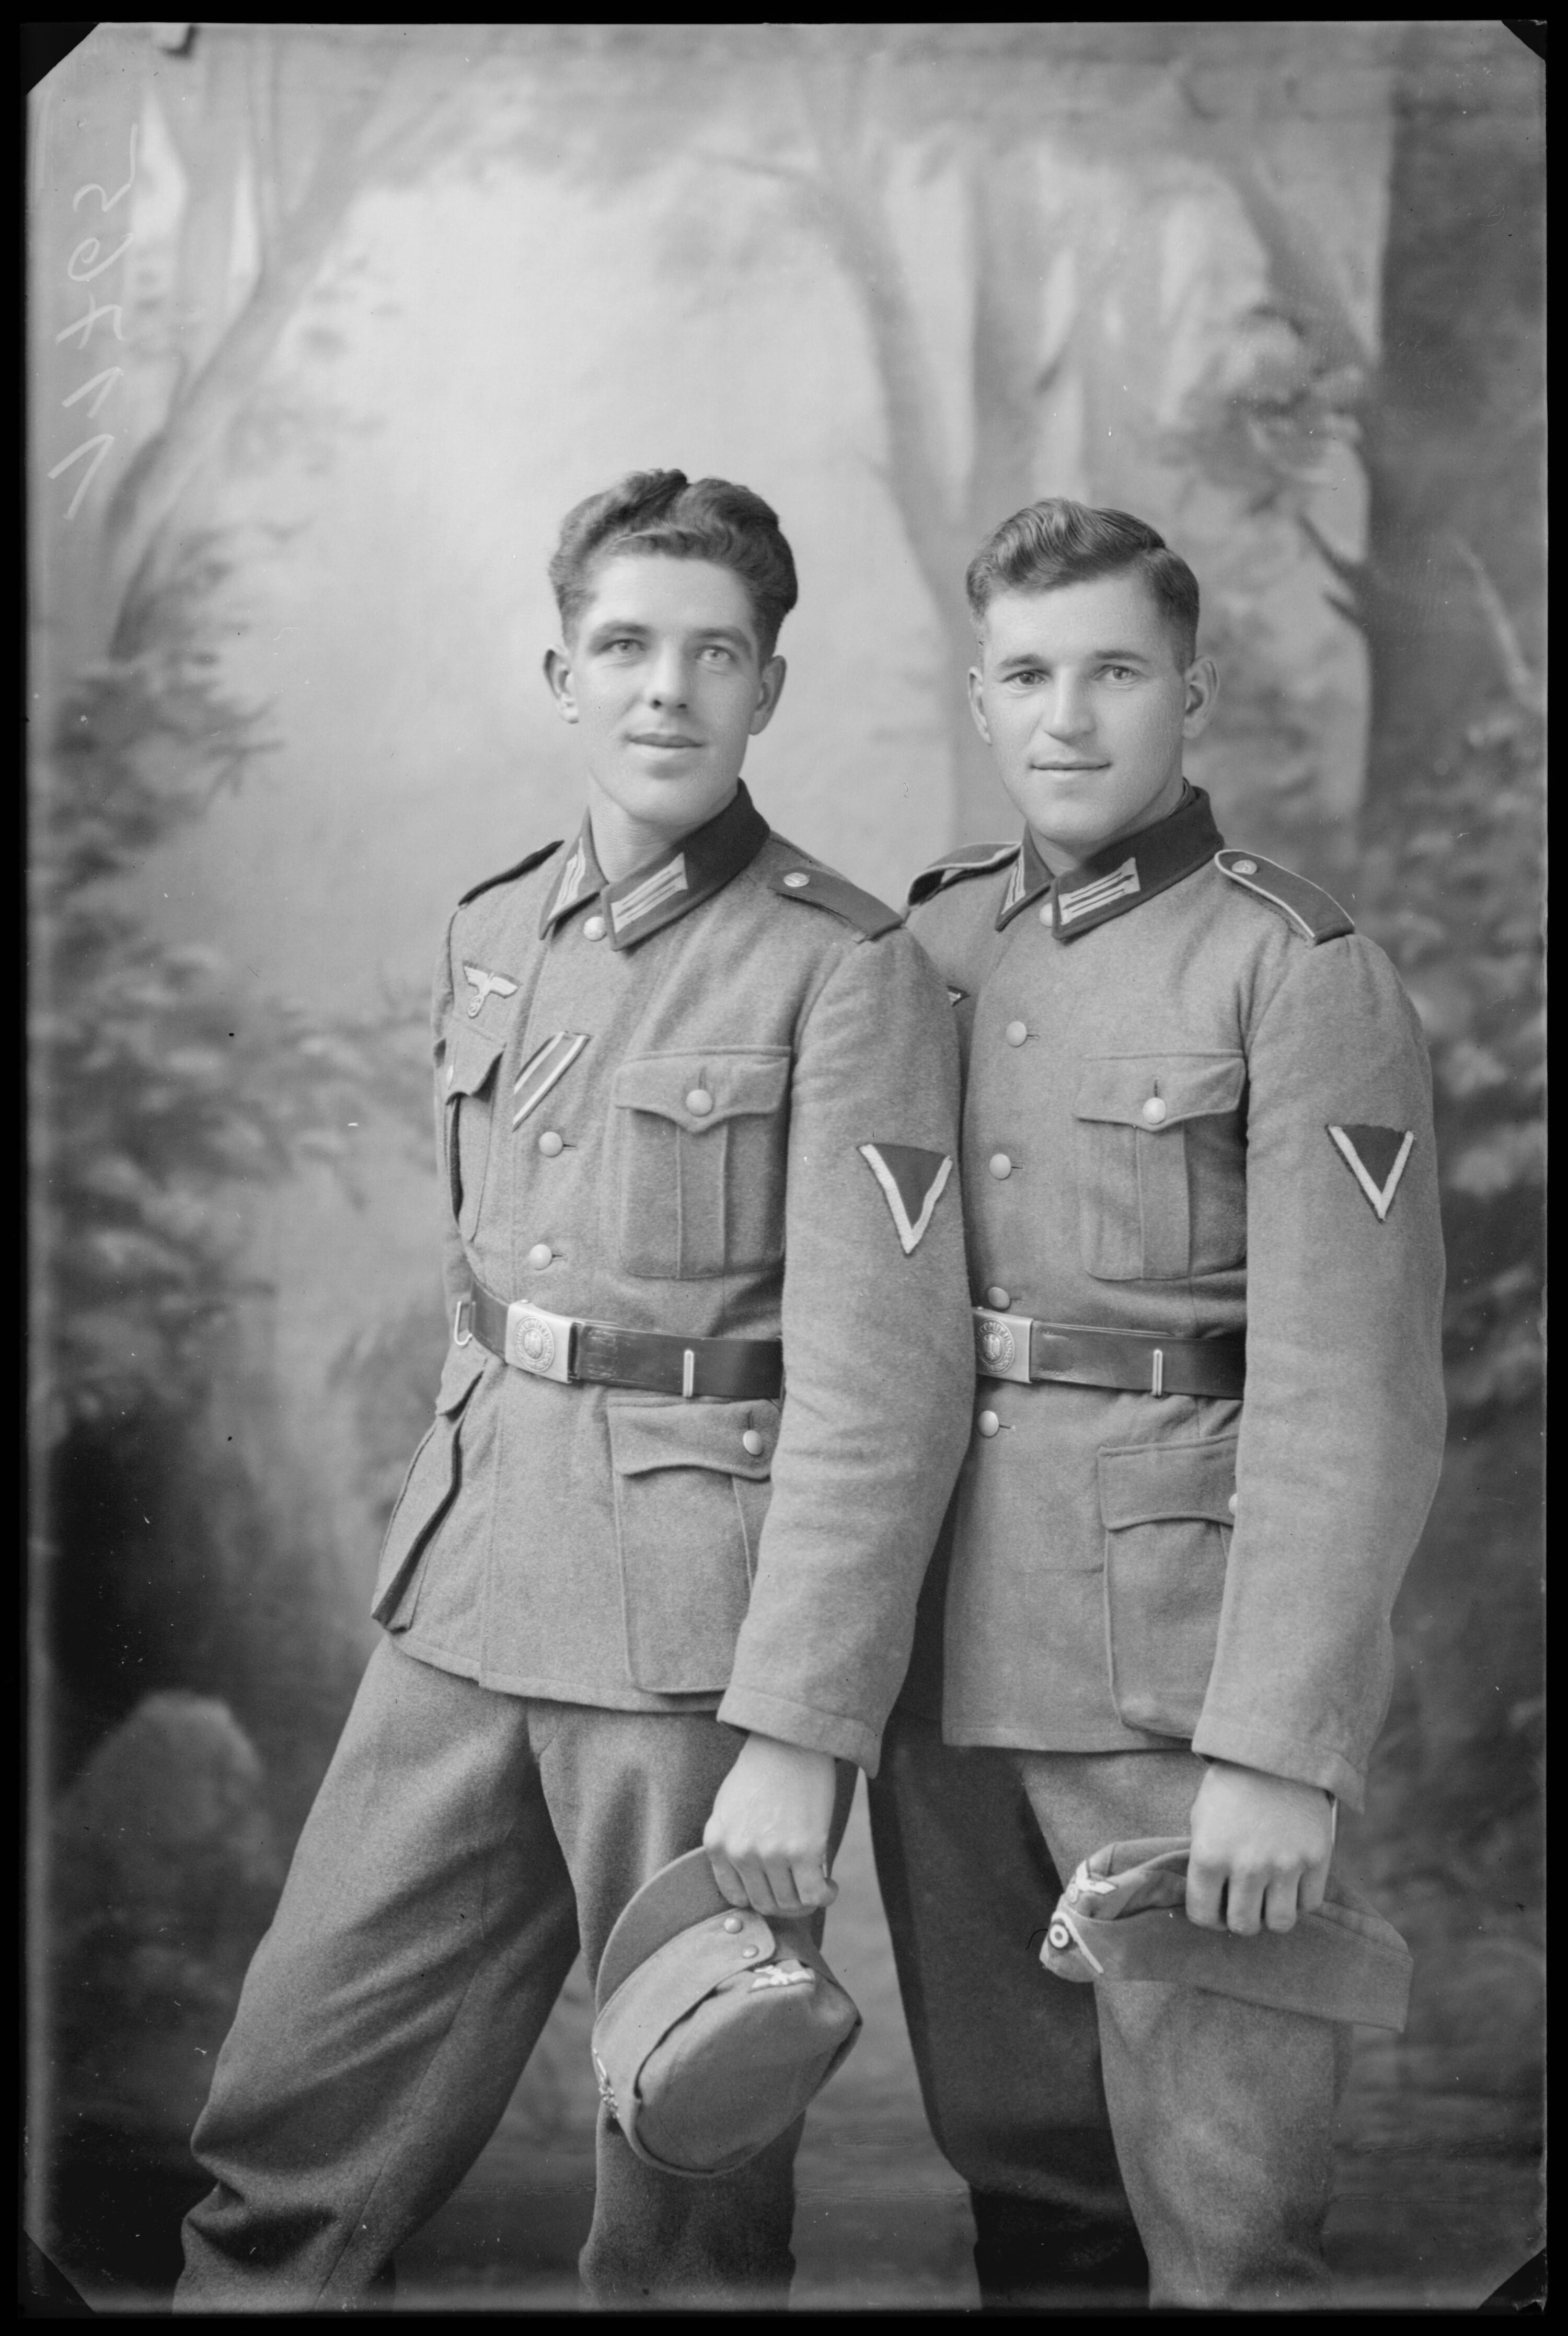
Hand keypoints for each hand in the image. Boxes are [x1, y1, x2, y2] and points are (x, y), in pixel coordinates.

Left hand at [703, 1734, 839, 1918]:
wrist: (790, 1742)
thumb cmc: (762, 1771)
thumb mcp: (728, 1807)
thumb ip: (731, 1844)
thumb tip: (748, 1881)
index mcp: (717, 1842)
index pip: (735, 1896)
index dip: (759, 1899)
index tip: (775, 1892)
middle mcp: (739, 1852)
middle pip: (764, 1904)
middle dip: (784, 1905)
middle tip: (800, 1892)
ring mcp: (770, 1853)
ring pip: (789, 1904)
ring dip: (806, 1903)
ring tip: (817, 1887)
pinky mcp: (803, 1851)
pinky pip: (814, 1894)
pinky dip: (825, 1897)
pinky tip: (830, 1887)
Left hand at [1186, 1761, 1333, 1935]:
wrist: (1275, 1751)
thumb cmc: (1231, 1786)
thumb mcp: (1202, 1819)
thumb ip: (1205, 1862)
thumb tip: (1212, 1900)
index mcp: (1209, 1855)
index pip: (1203, 1916)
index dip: (1207, 1916)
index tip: (1215, 1906)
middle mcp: (1247, 1866)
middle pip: (1244, 1926)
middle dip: (1240, 1918)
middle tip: (1243, 1901)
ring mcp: (1285, 1864)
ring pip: (1279, 1923)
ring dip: (1271, 1913)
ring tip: (1268, 1895)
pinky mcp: (1316, 1858)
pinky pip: (1309, 1904)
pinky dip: (1300, 1898)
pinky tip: (1291, 1879)